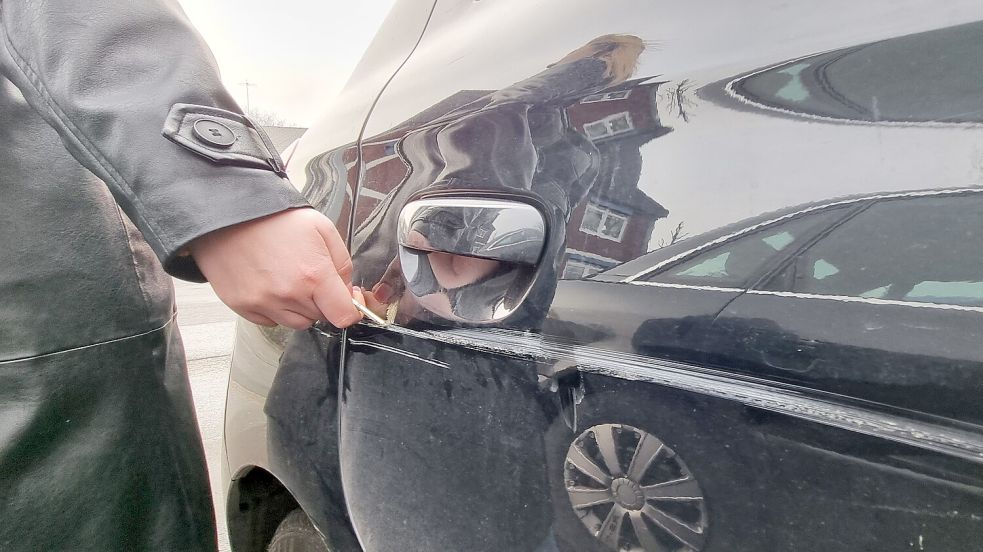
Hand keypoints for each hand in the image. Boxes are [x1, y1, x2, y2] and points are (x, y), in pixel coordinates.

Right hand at [187, 208, 362, 328]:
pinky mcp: (244, 307)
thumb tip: (348, 291)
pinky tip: (270, 284)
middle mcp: (289, 294)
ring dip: (299, 308)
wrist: (230, 213)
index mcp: (314, 275)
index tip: (347, 301)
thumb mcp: (322, 228)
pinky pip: (270, 321)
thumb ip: (343, 264)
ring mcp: (264, 303)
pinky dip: (275, 309)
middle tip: (309, 276)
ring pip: (296, 323)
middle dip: (322, 301)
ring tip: (288, 279)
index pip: (344, 316)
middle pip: (320, 318)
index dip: (350, 310)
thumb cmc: (275, 218)